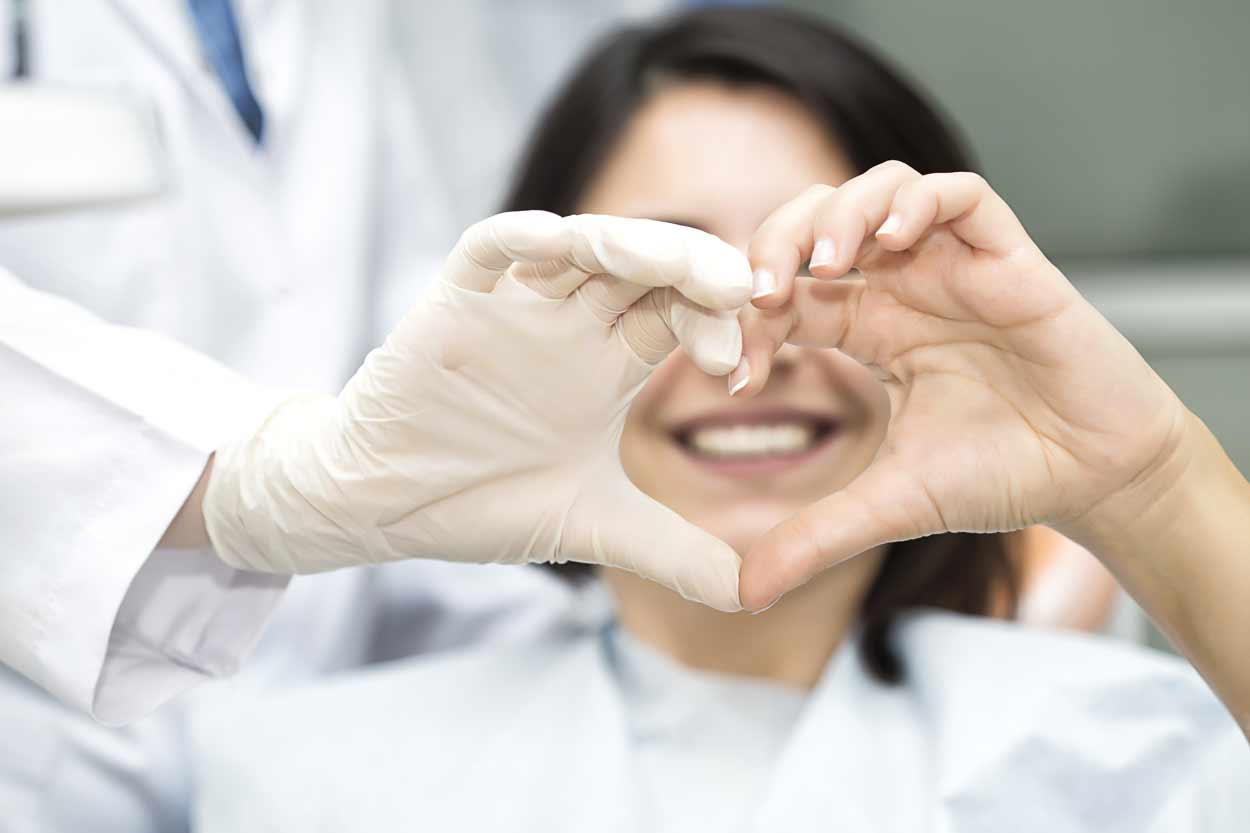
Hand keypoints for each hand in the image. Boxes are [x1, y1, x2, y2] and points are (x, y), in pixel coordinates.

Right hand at [204, 211, 751, 610]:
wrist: (385, 505)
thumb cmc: (482, 501)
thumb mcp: (594, 527)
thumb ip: (674, 553)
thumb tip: (754, 596)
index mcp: (610, 362)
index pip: (679, 316)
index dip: (716, 326)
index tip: (739, 365)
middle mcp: (571, 323)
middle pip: (645, 268)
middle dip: (693, 269)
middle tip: (738, 288)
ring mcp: (514, 306)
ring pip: (580, 247)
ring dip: (627, 244)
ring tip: (671, 262)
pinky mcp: (454, 302)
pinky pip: (488, 250)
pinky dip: (520, 239)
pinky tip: (556, 242)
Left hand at [735, 162, 1189, 609]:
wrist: (1094, 477)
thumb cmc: (1001, 475)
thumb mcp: (889, 505)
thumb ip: (816, 537)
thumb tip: (743, 594)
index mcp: (867, 330)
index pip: (786, 295)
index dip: (750, 319)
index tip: (737, 373)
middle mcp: (903, 288)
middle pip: (817, 224)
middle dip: (775, 243)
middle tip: (760, 291)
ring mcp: (953, 266)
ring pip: (879, 191)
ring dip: (839, 214)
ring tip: (823, 264)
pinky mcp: (1008, 257)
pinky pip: (959, 194)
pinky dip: (917, 202)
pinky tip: (892, 241)